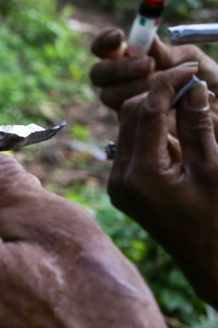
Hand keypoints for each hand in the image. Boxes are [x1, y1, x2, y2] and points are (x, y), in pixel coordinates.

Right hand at [89, 26, 217, 126]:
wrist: (217, 114)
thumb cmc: (209, 84)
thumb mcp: (191, 61)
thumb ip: (167, 53)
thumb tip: (146, 43)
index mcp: (134, 60)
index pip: (106, 49)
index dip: (105, 41)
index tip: (119, 36)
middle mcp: (124, 82)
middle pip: (98, 73)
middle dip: (120, 67)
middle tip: (148, 65)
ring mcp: (125, 105)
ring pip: (108, 95)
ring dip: (133, 87)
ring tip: (165, 86)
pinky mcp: (131, 126)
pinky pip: (123, 115)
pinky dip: (141, 106)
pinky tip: (166, 103)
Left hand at [107, 66, 217, 306]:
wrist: (208, 259)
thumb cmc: (216, 216)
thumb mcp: (213, 167)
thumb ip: (200, 126)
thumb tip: (192, 87)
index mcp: (140, 175)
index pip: (146, 112)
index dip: (169, 84)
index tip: (191, 68)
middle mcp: (120, 179)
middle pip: (131, 116)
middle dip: (161, 97)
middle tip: (195, 86)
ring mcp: (120, 185)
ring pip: (131, 129)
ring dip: (160, 113)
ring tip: (195, 109)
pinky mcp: (126, 188)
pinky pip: (136, 147)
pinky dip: (158, 133)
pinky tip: (185, 134)